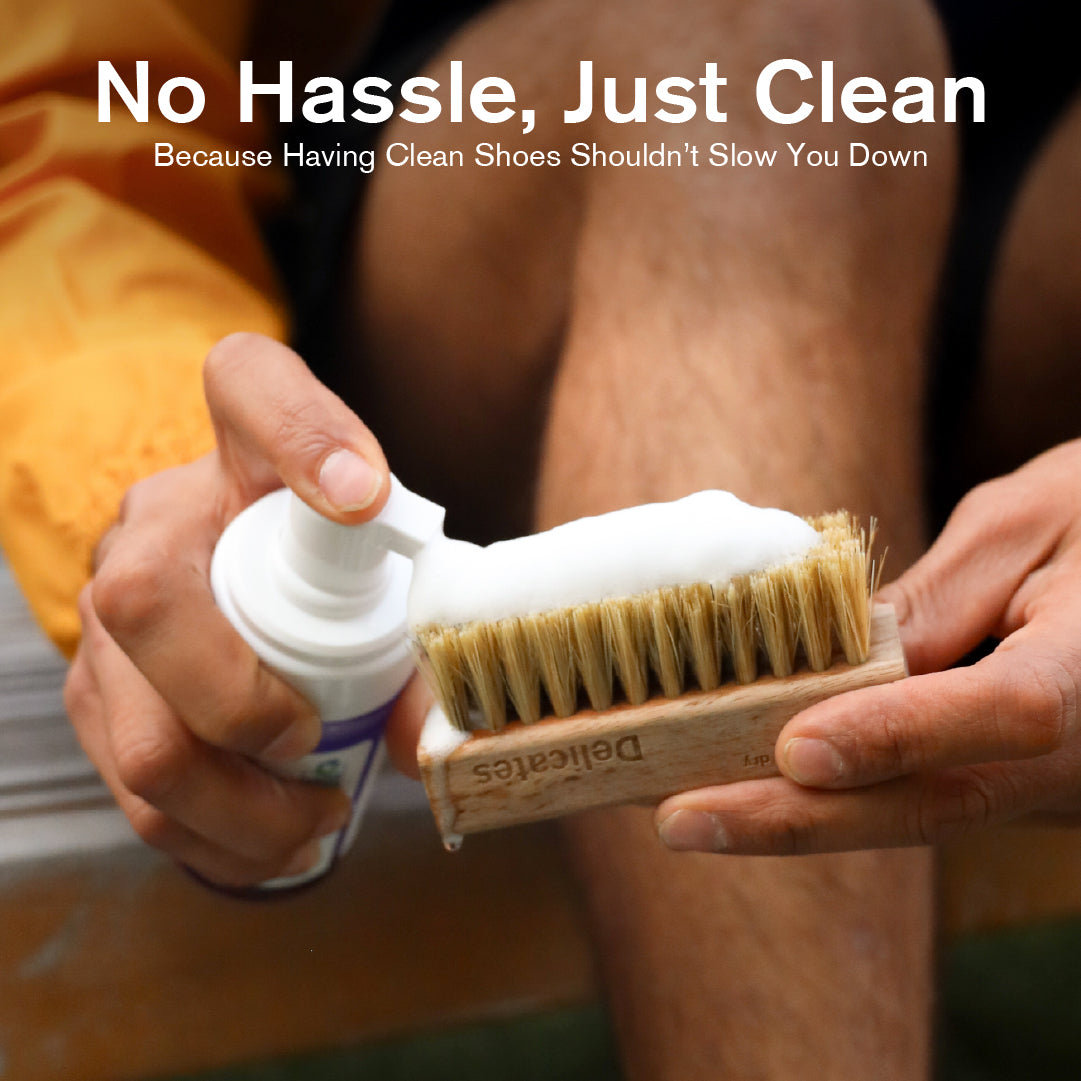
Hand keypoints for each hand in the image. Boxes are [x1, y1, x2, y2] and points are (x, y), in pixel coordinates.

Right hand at [64, 333, 401, 886]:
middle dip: (247, 709)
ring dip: (237, 808)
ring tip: (314, 824)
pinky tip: (273, 844)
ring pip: (136, 727)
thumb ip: (425, 609)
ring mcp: (108, 613)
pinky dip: (212, 840)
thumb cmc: (320, 554)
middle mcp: (152, 522)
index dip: (306, 434)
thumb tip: (432, 731)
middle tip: (321, 745)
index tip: (364, 495)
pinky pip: (131, 789)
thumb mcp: (378, 546)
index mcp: (237, 449)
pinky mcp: (97, 694)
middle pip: (147, 602)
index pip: (254, 387)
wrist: (230, 563)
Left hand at [656, 440, 1080, 854]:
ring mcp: (1047, 788)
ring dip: (795, 817)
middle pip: (933, 803)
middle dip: (799, 819)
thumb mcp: (1030, 523)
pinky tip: (745, 784)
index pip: (1002, 714)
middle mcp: (1077, 759)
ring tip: (684, 808)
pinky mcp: (1016, 789)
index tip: (795, 751)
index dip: (896, 735)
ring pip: (915, 813)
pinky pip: (920, 796)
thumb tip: (835, 666)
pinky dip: (831, 796)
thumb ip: (939, 599)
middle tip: (683, 821)